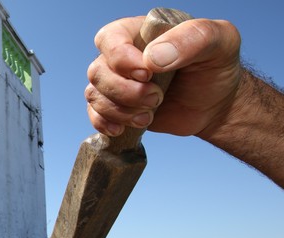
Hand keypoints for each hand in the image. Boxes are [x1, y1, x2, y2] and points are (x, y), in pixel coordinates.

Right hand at [85, 16, 241, 137]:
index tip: (147, 73)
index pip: (110, 39)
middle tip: (157, 98)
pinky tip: (122, 128)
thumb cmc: (217, 67)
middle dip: (125, 91)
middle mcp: (123, 56)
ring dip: (119, 110)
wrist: (218, 103)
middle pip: (98, 71)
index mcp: (140, 32)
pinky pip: (95, 114)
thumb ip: (192, 38)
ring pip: (94, 94)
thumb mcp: (220, 40)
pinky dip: (104, 123)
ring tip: (148, 116)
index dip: (121, 58)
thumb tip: (153, 59)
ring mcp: (117, 82)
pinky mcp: (117, 107)